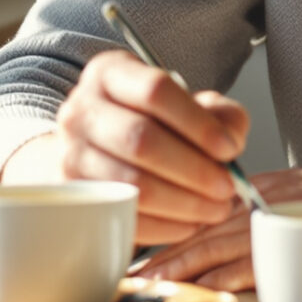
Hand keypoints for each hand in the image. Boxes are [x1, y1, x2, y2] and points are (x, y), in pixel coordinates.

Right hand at [0, 50, 251, 244]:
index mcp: (109, 74)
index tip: (230, 148)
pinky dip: (165, 226)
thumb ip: (218, 114)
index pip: (155, 91)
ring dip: (185, 203)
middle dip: (195, 170)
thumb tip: (232, 138)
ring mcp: (70, 154)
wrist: (88, 150)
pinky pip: (124, 216)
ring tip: (215, 209)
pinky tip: (190, 223)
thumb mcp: (181, 105)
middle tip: (227, 187)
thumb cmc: (144, 123)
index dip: (199, 123)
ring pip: (133, 184)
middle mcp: (81, 109)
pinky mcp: (74, 197)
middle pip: (142, 140)